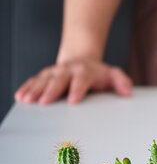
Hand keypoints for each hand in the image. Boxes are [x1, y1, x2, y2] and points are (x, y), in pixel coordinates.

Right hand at [14, 59, 131, 104]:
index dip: (77, 89)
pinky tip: (20, 96)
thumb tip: (128, 93)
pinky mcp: (45, 75)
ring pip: (43, 80)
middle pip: (59, 80)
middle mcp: (68, 70)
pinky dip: (27, 88)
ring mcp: (55, 72)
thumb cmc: (99, 74)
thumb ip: (122, 82)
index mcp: (85, 71)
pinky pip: (34, 81)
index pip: (82, 80)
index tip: (73, 101)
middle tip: (44, 102)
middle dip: (51, 91)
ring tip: (28, 100)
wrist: (83, 61)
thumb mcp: (113, 75)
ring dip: (35, 90)